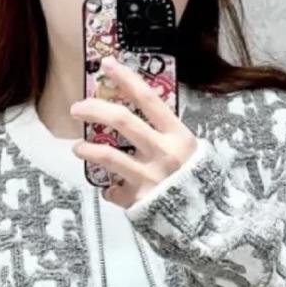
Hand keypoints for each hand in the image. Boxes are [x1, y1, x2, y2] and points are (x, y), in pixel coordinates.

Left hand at [71, 57, 198, 208]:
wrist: (208, 222)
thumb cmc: (197, 182)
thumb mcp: (191, 151)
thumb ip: (167, 135)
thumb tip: (140, 115)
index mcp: (178, 136)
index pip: (149, 99)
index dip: (126, 79)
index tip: (107, 64)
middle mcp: (164, 153)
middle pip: (122, 120)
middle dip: (94, 109)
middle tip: (77, 108)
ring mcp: (150, 177)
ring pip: (108, 155)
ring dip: (88, 149)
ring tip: (78, 148)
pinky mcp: (139, 200)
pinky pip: (113, 191)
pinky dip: (109, 190)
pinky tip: (111, 190)